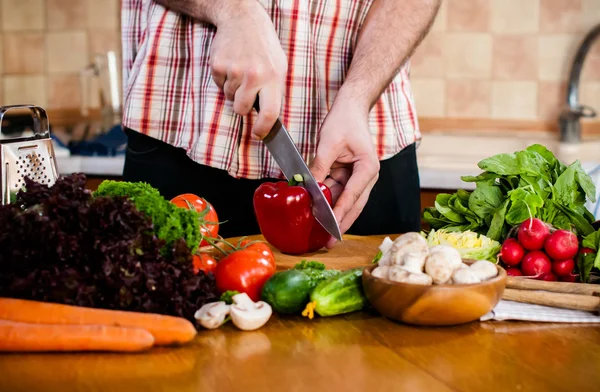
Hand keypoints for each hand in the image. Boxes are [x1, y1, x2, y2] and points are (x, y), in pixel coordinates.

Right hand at [209, 1, 286, 137]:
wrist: (243, 19)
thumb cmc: (264, 46)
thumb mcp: (279, 67)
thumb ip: (275, 92)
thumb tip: (270, 119)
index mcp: (273, 77)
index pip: (270, 112)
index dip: (263, 129)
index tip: (258, 135)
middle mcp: (254, 75)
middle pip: (242, 109)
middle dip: (242, 105)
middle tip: (247, 90)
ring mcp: (235, 70)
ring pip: (230, 97)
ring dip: (234, 89)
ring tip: (241, 70)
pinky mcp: (218, 65)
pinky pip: (219, 85)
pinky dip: (224, 79)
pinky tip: (232, 64)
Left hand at [309, 96, 379, 243]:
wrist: (351, 108)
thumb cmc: (344, 121)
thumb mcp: (328, 144)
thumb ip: (319, 167)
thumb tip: (308, 188)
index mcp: (368, 168)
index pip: (352, 196)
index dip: (341, 213)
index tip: (332, 229)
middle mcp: (366, 176)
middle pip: (354, 205)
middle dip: (341, 223)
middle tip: (329, 242)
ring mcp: (358, 177)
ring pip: (346, 201)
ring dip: (334, 214)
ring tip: (323, 233)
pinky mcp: (349, 175)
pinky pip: (338, 192)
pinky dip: (329, 201)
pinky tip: (318, 212)